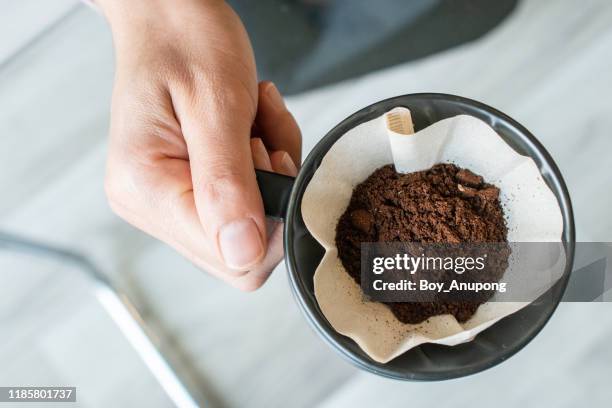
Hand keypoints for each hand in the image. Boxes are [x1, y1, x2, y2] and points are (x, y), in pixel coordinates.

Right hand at [100, 0, 300, 289]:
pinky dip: (264, 165)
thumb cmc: (185, 41)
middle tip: (262, 138)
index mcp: (146, 190)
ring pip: (250, 224)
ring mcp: (167, 199)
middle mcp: (149, 205)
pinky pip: (245, 200)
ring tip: (253, 122)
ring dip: (270, 173)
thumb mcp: (216, 105)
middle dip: (272, 194)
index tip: (269, 157)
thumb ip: (227, 183)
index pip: (229, 256)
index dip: (270, 218)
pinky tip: (250, 127)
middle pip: (241, 251)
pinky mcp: (186, 187)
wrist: (168, 14)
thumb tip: (243, 251)